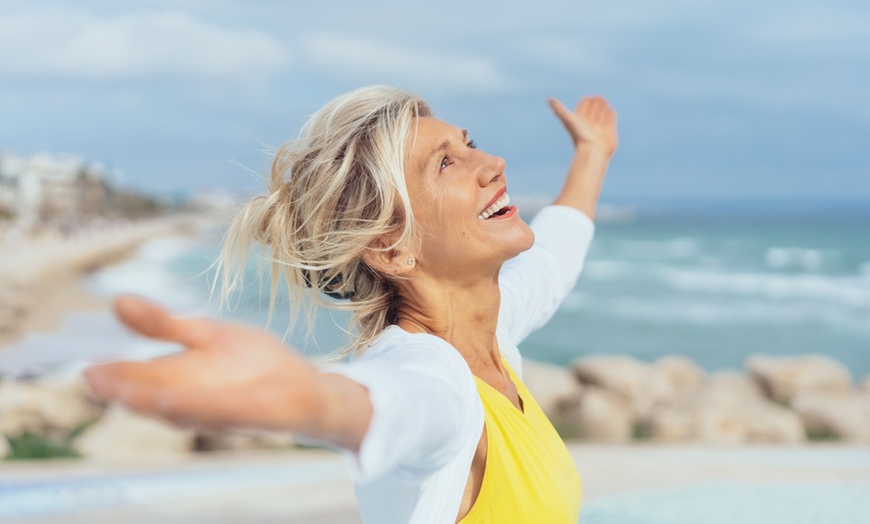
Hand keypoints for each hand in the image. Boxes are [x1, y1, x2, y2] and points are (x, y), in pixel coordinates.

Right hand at [85, 295, 324, 430]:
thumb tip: (116, 301)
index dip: (115, 376)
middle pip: (152, 397)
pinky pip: (219, 413)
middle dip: (127, 392)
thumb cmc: (253, 363)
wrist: (305, 387)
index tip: (89, 371)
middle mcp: (193, 399)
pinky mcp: (249, 414)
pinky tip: (174, 402)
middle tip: (97, 382)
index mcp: (180, 378)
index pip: (139, 378)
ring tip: (126, 393)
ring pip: (181, 410)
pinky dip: (197, 408)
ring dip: (154, 404)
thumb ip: (164, 324)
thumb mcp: (205, 333)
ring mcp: (219, 410)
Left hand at [548, 96, 617, 156]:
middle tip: (598, 98)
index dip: (585, 102)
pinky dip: (610, 114)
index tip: (587, 99)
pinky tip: (610, 111)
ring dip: (603, 107)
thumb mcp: (568, 120)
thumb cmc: (580, 137)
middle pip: (592, 110)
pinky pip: (610, 120)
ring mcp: (599, 128)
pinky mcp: (609, 131)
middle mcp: (589, 125)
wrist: (593, 152)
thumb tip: (549, 100)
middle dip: (595, 103)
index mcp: (579, 122)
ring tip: (604, 101)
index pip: (582, 109)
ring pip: (601, 114)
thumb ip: (559, 110)